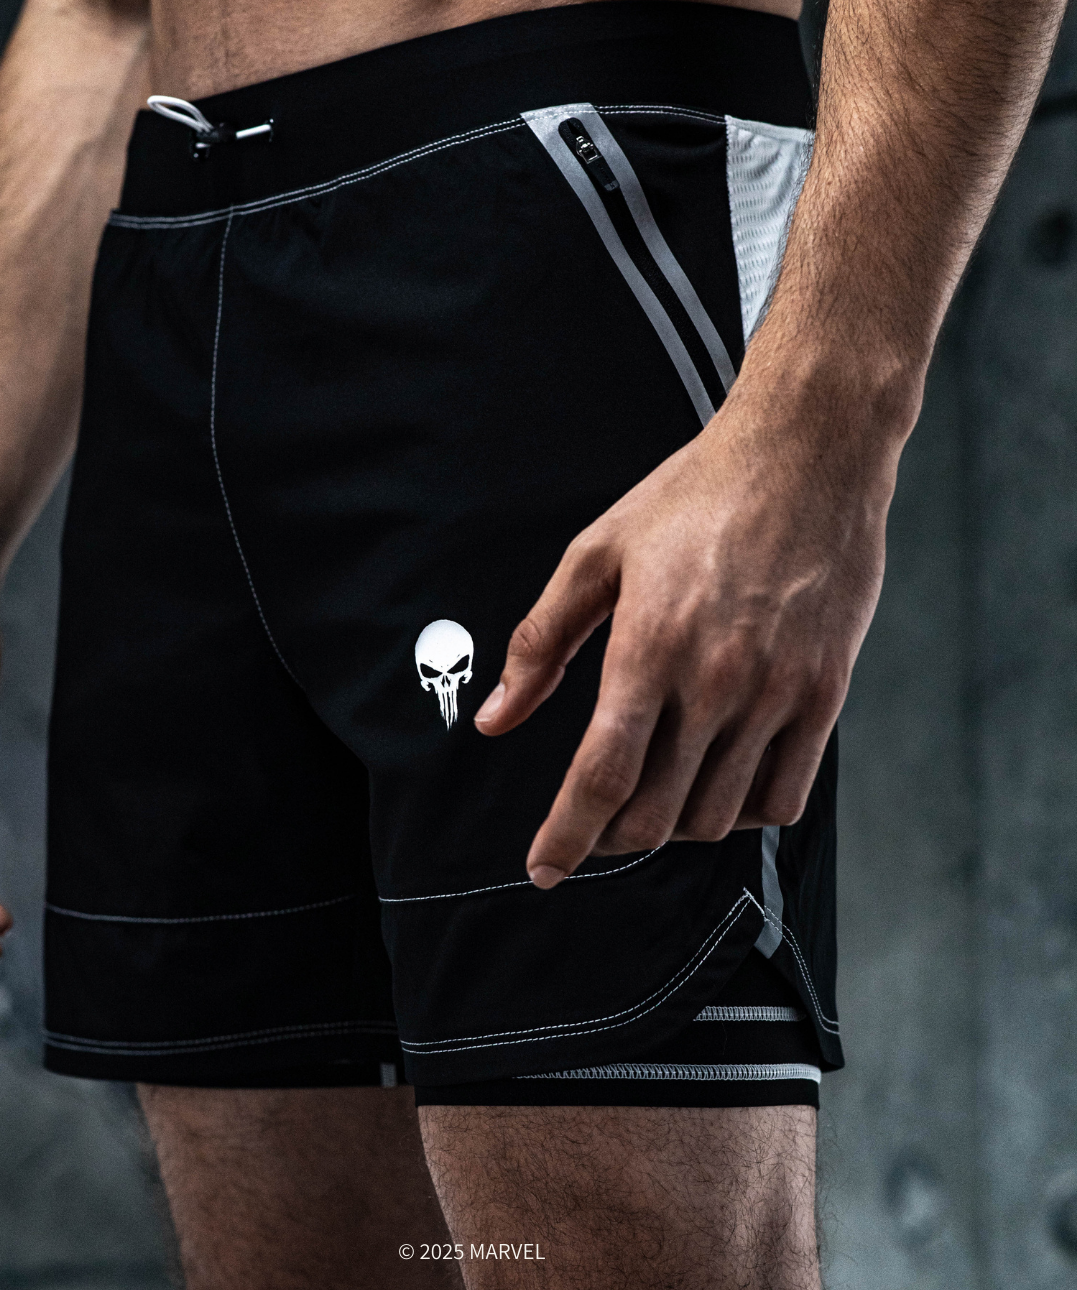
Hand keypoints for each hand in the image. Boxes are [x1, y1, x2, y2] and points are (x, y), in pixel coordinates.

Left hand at [474, 395, 894, 886]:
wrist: (808, 454)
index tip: (545, 867)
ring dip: (674, 828)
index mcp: (649, 646)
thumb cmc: (696, 495)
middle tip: (594, 823)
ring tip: (654, 798)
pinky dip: (743, 813)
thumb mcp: (598, 553)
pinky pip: (784, 797)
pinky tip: (718, 782)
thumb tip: (496, 716)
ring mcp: (777, 693)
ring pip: (717, 818)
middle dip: (611, 836)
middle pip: (655, 813)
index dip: (566, 836)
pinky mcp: (825, 694)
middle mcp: (716, 681)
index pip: (601, 775)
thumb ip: (542, 641)